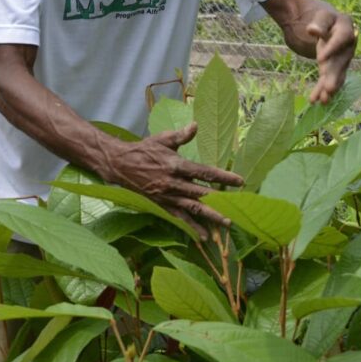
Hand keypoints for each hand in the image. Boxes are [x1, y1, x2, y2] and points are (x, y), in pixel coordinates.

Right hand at [98, 123, 242, 239]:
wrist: (120, 165)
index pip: (204, 172)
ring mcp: (168, 196)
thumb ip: (181, 135)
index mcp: (176, 165)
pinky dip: (192, 228)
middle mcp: (174, 183)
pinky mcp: (162, 205)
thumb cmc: (144, 149)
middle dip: (221, 201)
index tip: (240, 181)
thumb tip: (196, 124)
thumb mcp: (163, 139)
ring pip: (193, 209)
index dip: (223, 177)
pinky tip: (204, 237)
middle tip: (239, 208)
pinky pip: (179, 218)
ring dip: (211, 217)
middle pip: (202, 194)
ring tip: (227, 224)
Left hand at [304, 8, 357, 103]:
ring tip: (324, 99)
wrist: (330, 26)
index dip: (332, 49)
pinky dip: (323, 90)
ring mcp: (342, 59)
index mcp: (346, 29)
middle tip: (329, 88)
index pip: (340, 39)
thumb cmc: (326, 19)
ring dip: (330, 87)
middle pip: (341, 62)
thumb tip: (312, 30)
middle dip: (334, 76)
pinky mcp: (334, 68)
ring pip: (336, 74)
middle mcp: (348, 47)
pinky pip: (329, 79)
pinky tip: (317, 100)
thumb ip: (319, 23)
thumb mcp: (322, 16)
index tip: (320, 59)